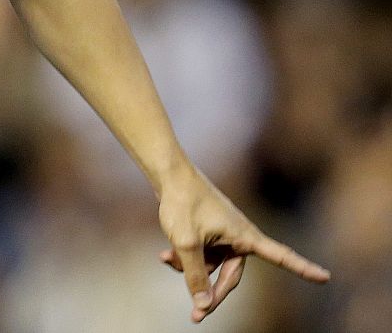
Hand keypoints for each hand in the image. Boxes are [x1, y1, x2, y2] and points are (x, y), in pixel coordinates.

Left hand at [155, 167, 328, 323]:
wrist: (167, 174)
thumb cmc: (182, 204)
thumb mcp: (186, 243)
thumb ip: (195, 276)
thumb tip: (203, 305)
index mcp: (245, 236)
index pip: (281, 256)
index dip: (303, 268)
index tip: (326, 277)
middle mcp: (239, 237)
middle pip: (230, 276)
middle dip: (210, 293)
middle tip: (196, 316)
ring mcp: (223, 235)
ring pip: (210, 265)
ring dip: (190, 267)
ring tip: (167, 257)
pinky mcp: (209, 232)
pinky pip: (201, 254)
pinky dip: (184, 256)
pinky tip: (164, 255)